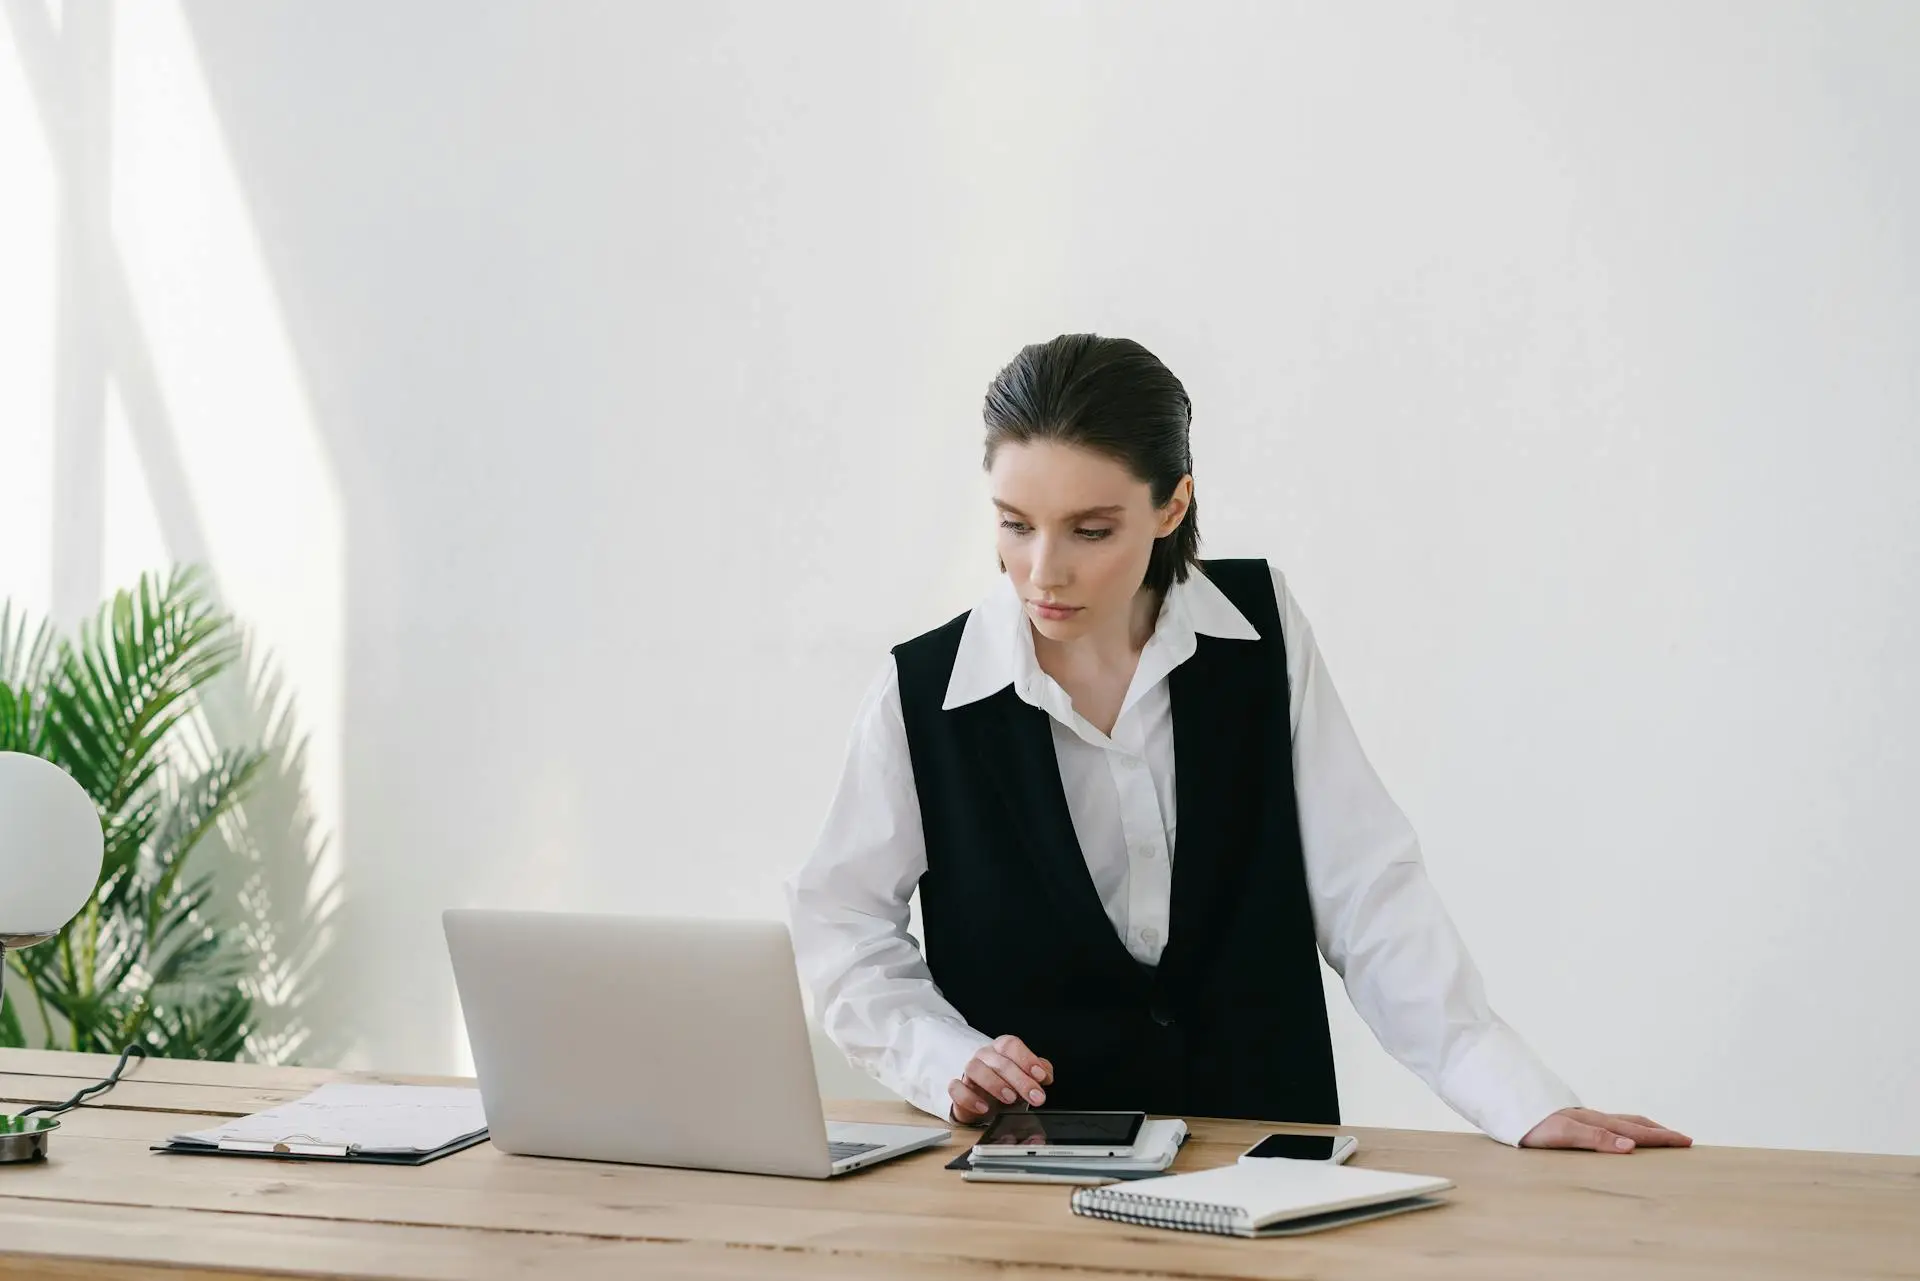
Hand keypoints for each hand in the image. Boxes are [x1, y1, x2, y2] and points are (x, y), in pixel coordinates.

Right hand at [947, 1034, 1051, 1124]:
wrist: (986, 1102)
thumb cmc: (1008, 1085)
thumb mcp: (1027, 1077)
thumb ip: (1040, 1072)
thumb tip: (1046, 1074)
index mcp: (1002, 1049)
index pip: (1011, 1045)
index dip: (1027, 1059)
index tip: (1041, 1076)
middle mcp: (984, 1056)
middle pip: (999, 1060)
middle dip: (1020, 1080)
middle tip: (1035, 1096)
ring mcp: (969, 1072)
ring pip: (975, 1068)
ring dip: (994, 1083)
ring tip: (1010, 1098)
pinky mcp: (958, 1089)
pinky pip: (956, 1088)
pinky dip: (969, 1098)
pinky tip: (984, 1107)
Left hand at [1521, 1107, 1692, 1152]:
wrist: (1505, 1105)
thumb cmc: (1531, 1123)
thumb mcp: (1563, 1134)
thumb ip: (1596, 1138)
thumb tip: (1631, 1145)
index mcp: (1595, 1121)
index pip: (1636, 1130)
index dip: (1662, 1137)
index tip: (1687, 1141)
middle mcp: (1592, 1118)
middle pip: (1633, 1123)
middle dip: (1660, 1132)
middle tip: (1683, 1140)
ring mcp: (1581, 1118)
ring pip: (1620, 1122)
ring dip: (1643, 1129)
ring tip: (1658, 1136)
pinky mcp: (1570, 1122)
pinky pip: (1606, 1125)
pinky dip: (1623, 1130)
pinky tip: (1616, 1135)